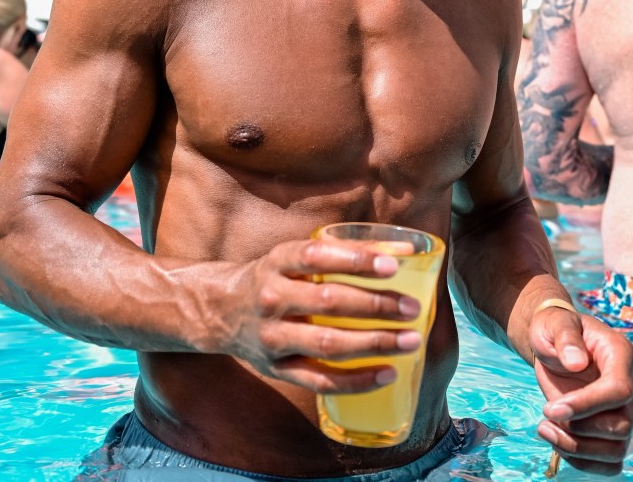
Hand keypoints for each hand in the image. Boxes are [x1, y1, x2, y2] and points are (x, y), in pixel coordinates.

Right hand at [217, 238, 422, 393]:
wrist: (220, 310)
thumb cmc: (274, 276)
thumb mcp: (294, 255)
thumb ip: (341, 252)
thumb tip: (402, 253)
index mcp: (277, 261)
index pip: (316, 257)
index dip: (355, 260)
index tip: (392, 266)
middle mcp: (271, 298)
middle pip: (328, 302)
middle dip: (375, 306)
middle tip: (412, 307)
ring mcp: (272, 337)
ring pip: (328, 344)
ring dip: (374, 343)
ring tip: (411, 340)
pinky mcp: (276, 369)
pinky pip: (321, 380)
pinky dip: (357, 380)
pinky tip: (388, 373)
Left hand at [531, 309, 632, 474]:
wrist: (556, 343)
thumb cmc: (556, 329)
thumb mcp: (555, 323)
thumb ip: (565, 337)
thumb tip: (576, 363)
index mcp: (621, 354)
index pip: (618, 390)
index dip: (587, 405)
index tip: (551, 409)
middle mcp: (631, 385)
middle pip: (621, 425)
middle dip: (579, 427)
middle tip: (545, 414)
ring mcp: (624, 411)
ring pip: (617, 450)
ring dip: (578, 449)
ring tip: (546, 429)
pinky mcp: (612, 430)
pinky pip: (610, 462)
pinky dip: (582, 461)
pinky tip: (557, 441)